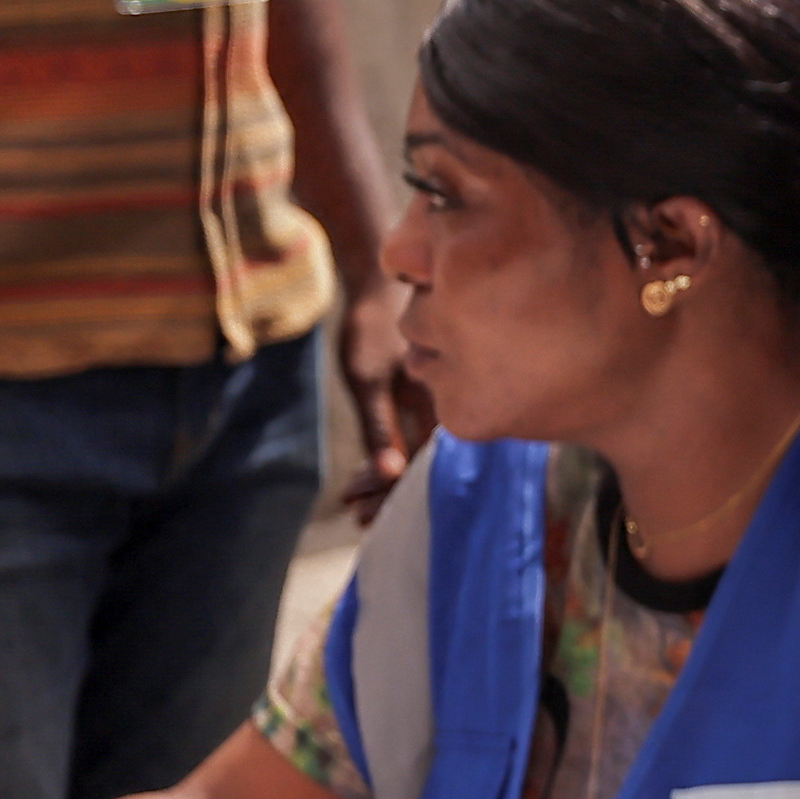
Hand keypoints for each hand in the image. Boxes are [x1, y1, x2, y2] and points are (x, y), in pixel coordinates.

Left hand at [329, 279, 430, 510]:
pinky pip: (411, 437)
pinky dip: (387, 456)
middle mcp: (446, 409)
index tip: (362, 514)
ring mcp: (436, 404)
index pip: (421, 468)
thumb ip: (379, 428)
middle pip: (421, 469)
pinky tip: (369, 469)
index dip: (391, 496)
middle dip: (386, 495)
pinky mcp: (424, 399)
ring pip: (416, 455)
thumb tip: (392, 475)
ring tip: (353, 496)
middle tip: (356, 514)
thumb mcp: (367, 380)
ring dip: (384, 479)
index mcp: (439, 408)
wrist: (378, 284)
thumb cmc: (371, 328)